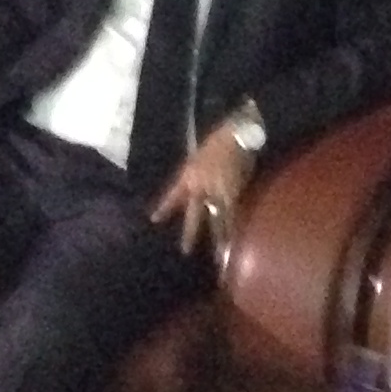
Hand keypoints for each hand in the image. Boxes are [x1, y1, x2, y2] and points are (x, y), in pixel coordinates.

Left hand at [149, 119, 258, 256]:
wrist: (237, 135)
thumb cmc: (219, 139)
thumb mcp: (199, 154)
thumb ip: (195, 172)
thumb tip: (198, 188)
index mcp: (189, 175)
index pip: (173, 195)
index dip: (164, 208)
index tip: (154, 219)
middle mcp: (201, 187)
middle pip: (194, 215)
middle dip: (190, 234)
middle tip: (185, 251)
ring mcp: (218, 192)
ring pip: (217, 219)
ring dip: (219, 238)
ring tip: (219, 256)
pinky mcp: (235, 193)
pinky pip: (234, 214)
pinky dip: (235, 227)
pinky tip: (237, 240)